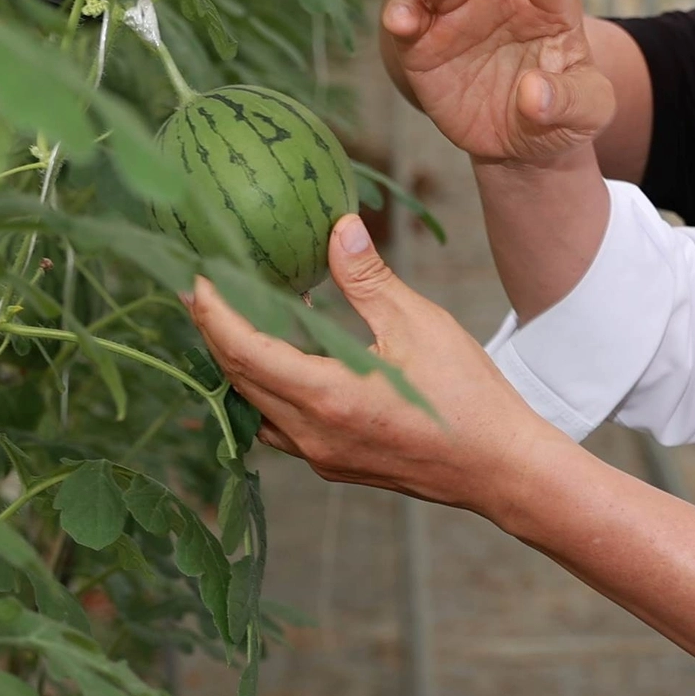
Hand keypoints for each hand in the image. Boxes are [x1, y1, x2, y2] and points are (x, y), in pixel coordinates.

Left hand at [185, 215, 559, 505]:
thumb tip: (339, 227)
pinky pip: (280, 427)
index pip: (245, 352)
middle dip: (214, 334)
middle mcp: (313, 435)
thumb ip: (368, 278)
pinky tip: (280, 363)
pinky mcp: (335, 463)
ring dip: (238, 365)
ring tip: (228, 322)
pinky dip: (266, 391)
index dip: (213, 314)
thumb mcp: (417, 324)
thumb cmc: (467, 397)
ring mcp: (321, 455)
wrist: (499, 468)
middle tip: (197, 291)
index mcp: (327, 397)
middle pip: (240, 380)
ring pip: (256, 408)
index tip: (194, 278)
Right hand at [358, 0, 611, 170]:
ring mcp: (460, 13)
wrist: (516, 141)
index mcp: (551, 2)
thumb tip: (533, 95)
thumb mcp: (586, 112)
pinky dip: (401, 14)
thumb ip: (569, 100)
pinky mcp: (423, 40)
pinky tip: (399, 18)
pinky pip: (409, 20)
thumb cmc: (564, 115)